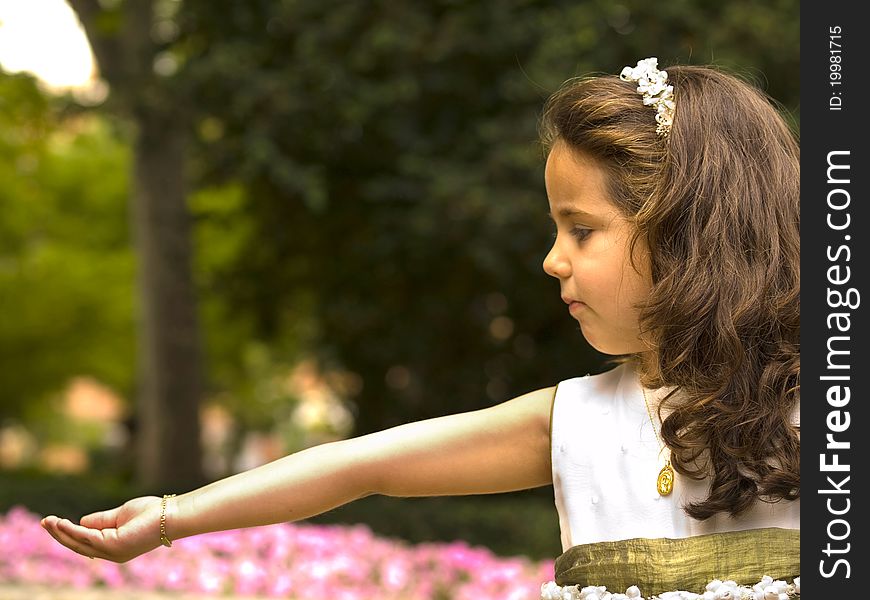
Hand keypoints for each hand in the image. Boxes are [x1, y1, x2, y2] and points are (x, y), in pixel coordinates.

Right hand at [41, 496, 167, 562]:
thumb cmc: (152, 513)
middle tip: (44, 522)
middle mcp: (111, 554)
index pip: (86, 544)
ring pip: (80, 543)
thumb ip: (101, 520)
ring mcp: (112, 552)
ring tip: (48, 521)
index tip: (54, 523)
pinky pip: (88, 537)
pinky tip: (61, 523)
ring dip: (62, 532)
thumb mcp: (121, 515)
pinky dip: (73, 530)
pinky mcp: (114, 545)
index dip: (69, 535)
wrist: (172, 515)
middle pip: (79, 546)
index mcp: (114, 548)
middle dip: (60, 535)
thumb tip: (81, 521)